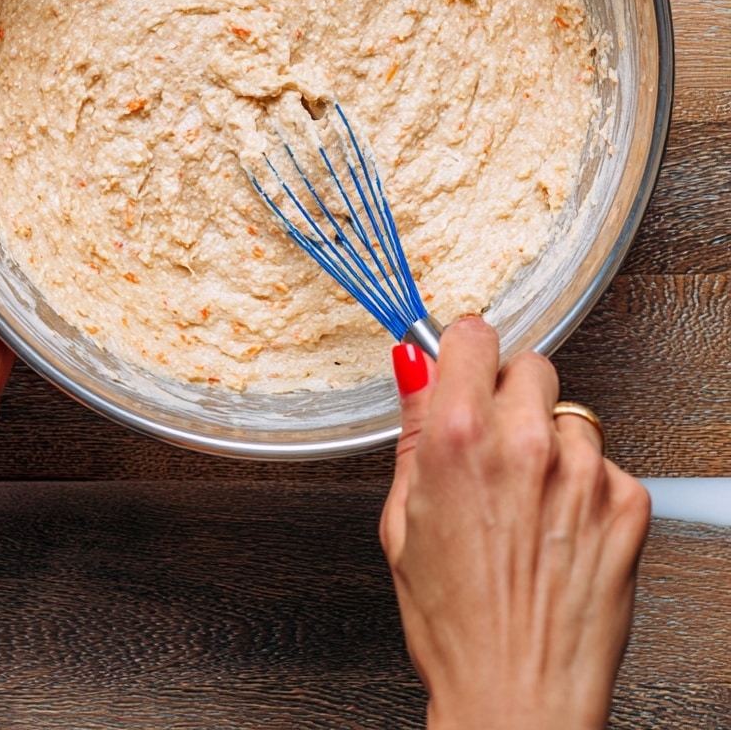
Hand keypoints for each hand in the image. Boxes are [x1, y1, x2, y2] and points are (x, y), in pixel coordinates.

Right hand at [380, 317, 650, 729]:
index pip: (474, 336)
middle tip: (494, 447)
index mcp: (460, 440)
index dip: (465, 352)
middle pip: (528, 365)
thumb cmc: (454, 624)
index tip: (464, 367)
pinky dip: (584, 485)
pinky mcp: (627, 502)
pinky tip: (559, 529)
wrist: (518, 699)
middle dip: (508, 395)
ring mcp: (583, 472)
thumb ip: (414, 431)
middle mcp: (525, 444)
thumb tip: (414, 369)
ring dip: (549, 441)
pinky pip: (604, 461)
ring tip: (528, 502)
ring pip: (568, 414)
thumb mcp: (403, 521)